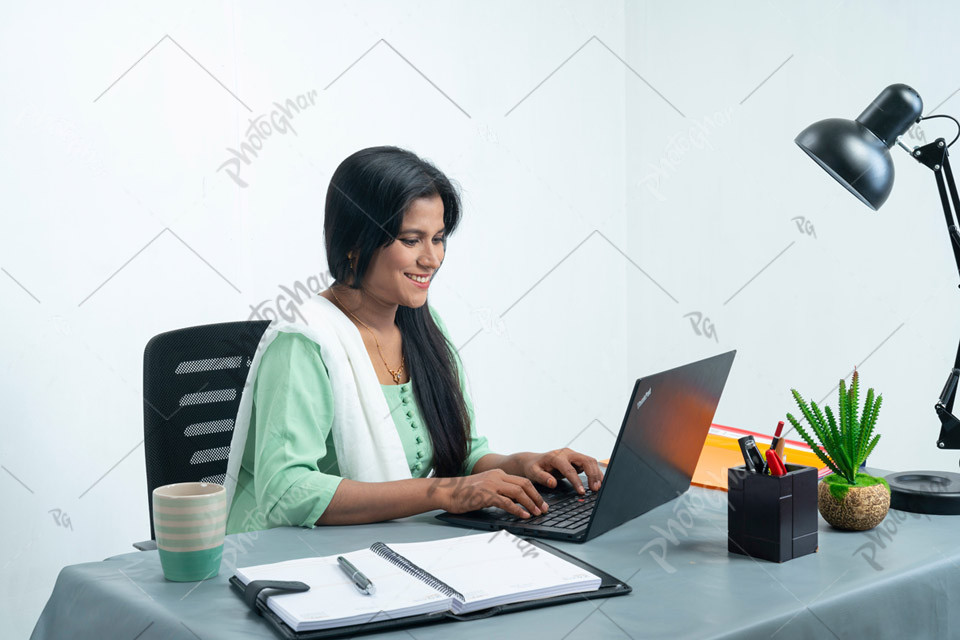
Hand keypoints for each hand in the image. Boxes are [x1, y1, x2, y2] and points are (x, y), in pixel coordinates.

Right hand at [430, 469, 548, 518]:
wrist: (446, 492)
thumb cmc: (463, 493)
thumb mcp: (485, 488)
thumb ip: (499, 491)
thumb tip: (515, 502)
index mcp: (497, 473)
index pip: (522, 480)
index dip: (534, 492)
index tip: (541, 502)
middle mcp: (496, 476)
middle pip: (524, 484)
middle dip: (537, 497)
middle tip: (544, 508)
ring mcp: (491, 484)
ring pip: (518, 492)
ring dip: (530, 503)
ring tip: (536, 513)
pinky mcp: (486, 495)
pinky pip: (506, 502)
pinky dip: (517, 509)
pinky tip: (523, 515)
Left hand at [519, 448, 602, 494]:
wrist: (534, 460)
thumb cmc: (533, 467)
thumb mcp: (533, 473)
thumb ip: (543, 478)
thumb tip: (553, 483)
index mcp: (556, 457)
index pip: (569, 469)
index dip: (577, 481)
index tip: (581, 492)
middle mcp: (566, 453)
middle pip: (585, 460)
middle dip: (592, 475)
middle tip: (595, 489)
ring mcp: (573, 455)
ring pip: (590, 461)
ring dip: (596, 473)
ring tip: (598, 487)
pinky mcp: (577, 459)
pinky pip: (590, 464)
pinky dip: (595, 472)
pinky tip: (598, 482)